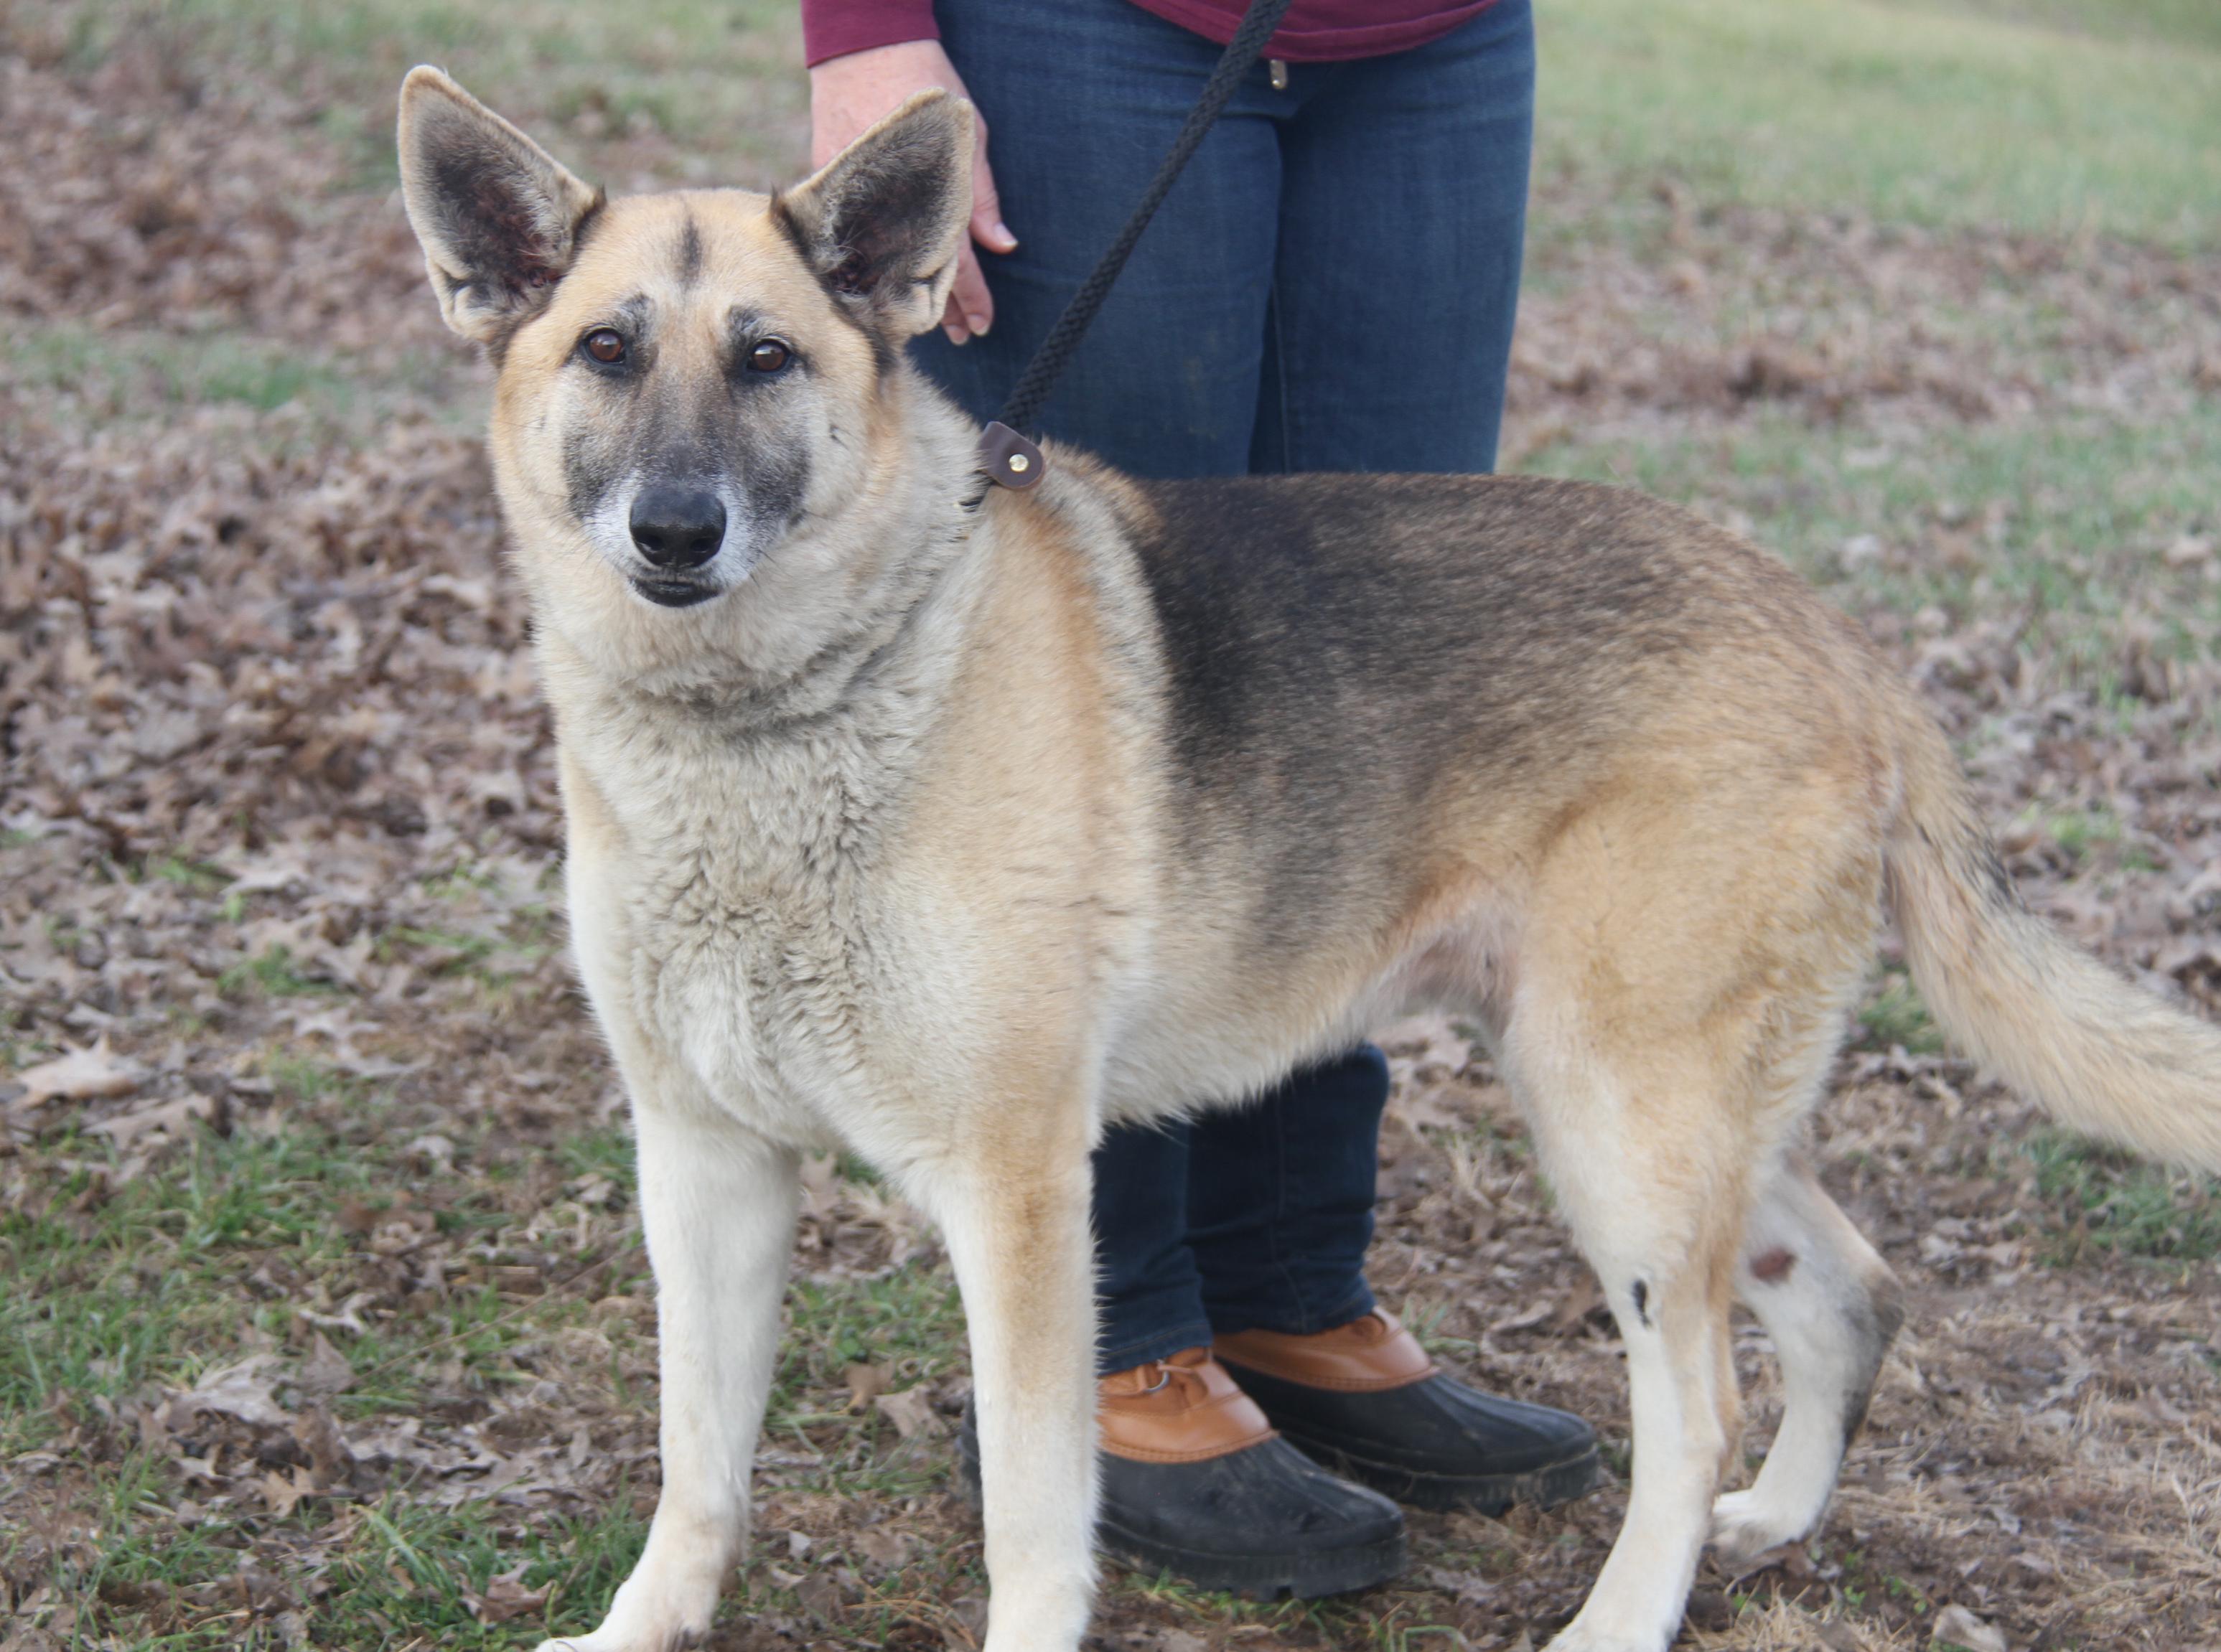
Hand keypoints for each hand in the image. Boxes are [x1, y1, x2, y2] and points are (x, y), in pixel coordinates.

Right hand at [809, 39, 1016, 344]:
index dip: (972, 296)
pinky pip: (849, 238)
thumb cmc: (924, 87)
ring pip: (877, 263)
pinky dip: (867, 260)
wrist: (864, 49)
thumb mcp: (970, 137)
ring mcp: (847, 206)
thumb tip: (1002, 244)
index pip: (954, 263)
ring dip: (904, 291)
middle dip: (942, 307)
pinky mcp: (822, 195)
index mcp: (921, 200)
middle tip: (963, 334)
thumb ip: (981, 195)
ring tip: (930, 319)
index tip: (984, 323)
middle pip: (914, 274)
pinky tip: (878, 279)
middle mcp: (881, 212)